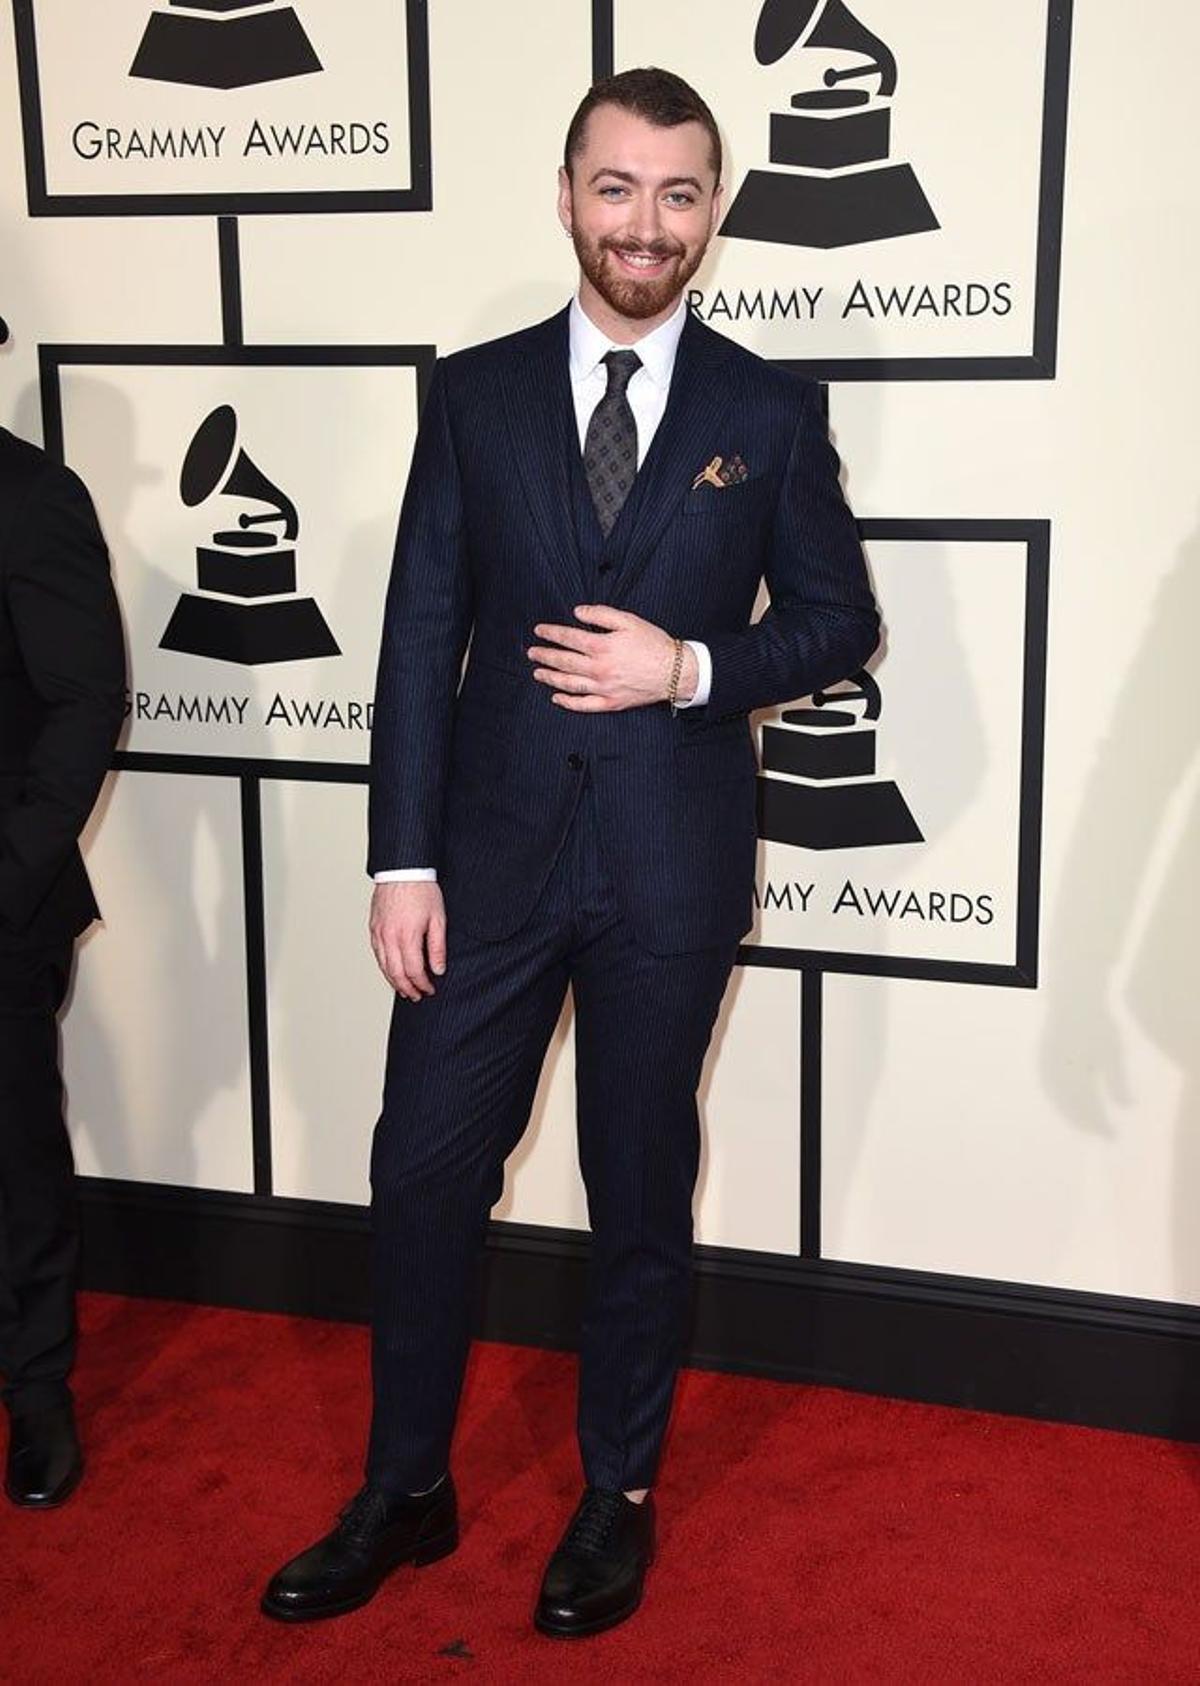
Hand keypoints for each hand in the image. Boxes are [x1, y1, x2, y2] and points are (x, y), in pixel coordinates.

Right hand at [369, 880, 445, 1001]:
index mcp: (407, 936)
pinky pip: (377, 954)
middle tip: (417, 996)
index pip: (414, 971)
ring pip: (383, 966)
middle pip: (396, 974)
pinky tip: (392, 971)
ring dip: (394, 982)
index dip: (422, 984)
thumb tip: (438, 969)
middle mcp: (389, 937)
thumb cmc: (422, 890)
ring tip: (404, 990)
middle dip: (408, 988)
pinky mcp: (374, 928)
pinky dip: (384, 967)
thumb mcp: (438, 919)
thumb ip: (437, 947)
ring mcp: (378, 933)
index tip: (430, 989)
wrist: (402, 870)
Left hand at [528, 605, 697, 711]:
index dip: (551, 634)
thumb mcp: (629, 620)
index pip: (568, 638)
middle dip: (545, 656)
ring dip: (550, 677)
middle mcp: (599, 669)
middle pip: (564, 662)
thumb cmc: (653, 643)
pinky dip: (568, 702)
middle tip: (532, 653)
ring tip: (538, 673)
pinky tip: (557, 697)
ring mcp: (603, 688)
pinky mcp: (611, 703)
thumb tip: (577, 612)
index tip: (539, 631)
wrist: (675, 671)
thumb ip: (601, 614)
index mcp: (602, 646)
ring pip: (569, 684)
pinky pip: (584, 705)